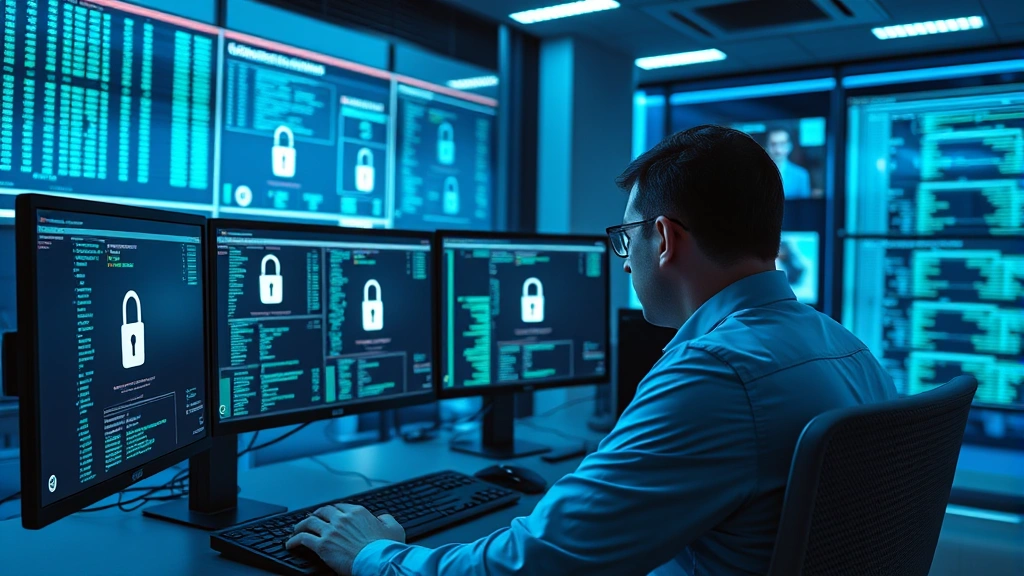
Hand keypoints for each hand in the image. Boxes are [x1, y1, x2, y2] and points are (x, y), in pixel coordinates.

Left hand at [287, 503, 405, 574]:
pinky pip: (303, 539)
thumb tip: (382, 518)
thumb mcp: (394, 528)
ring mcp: (331, 531)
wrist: (377, 560)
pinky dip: (294, 541)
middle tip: (311, 519)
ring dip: (301, 525)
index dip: (333, 511)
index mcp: (358, 512)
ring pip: (309, 522)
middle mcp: (342, 518)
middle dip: (316, 514)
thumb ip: (387, 519)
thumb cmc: (386, 548)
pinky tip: (290, 544)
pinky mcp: (322, 545)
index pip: (340, 507)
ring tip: (297, 530)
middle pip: (323, 511)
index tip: (330, 514)